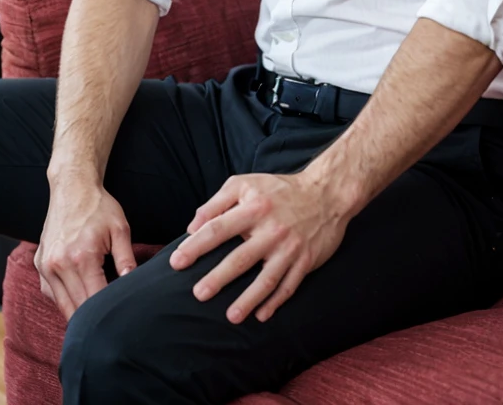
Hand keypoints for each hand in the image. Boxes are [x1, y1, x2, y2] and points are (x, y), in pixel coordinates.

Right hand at [34, 180, 136, 320]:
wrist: (72, 188)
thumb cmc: (98, 207)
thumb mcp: (120, 229)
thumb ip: (126, 259)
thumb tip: (132, 285)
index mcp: (82, 258)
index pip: (95, 301)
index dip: (108, 313)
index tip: (121, 319)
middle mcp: (59, 265)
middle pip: (77, 309)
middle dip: (93, 319)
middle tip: (109, 326)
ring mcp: (46, 266)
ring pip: (62, 306)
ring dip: (77, 314)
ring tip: (95, 318)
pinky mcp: (39, 264)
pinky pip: (51, 294)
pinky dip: (64, 300)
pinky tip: (78, 297)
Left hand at [168, 171, 348, 324]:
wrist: (326, 194)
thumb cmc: (278, 190)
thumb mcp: (245, 184)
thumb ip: (216, 202)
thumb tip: (192, 227)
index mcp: (254, 207)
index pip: (218, 228)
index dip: (196, 246)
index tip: (177, 262)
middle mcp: (272, 229)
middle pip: (240, 258)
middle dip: (218, 278)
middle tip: (198, 294)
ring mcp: (290, 248)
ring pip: (266, 279)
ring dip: (248, 300)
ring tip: (230, 317)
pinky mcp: (306, 261)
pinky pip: (288, 286)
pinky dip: (275, 302)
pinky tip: (261, 315)